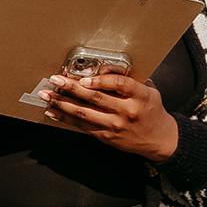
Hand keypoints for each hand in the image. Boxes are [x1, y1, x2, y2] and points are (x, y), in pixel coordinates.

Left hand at [40, 72, 179, 160]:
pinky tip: (53, 111)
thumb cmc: (150, 109)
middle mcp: (127, 111)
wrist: (158, 138)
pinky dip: (65, 118)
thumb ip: (127, 78)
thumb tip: (102, 68)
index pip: (119, 84)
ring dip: (62, 103)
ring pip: (84, 113)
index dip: (100, 80)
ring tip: (47, 95)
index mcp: (140, 95)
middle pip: (95, 98)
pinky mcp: (105, 136)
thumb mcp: (148, 89)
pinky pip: (81, 126)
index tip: (84, 77)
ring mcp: (115, 125)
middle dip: (72, 88)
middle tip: (56, 80)